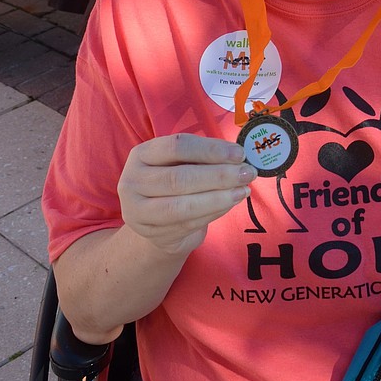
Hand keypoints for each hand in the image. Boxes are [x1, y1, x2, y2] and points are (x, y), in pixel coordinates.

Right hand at [118, 134, 256, 257]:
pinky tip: (231, 203)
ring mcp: (138, 211)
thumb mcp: (179, 162)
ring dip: (219, 198)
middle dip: (219, 176)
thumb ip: (202, 156)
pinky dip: (214, 212)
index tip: (239, 154)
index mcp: (141, 154)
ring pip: (183, 206)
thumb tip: (238, 157)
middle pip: (180, 178)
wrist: (154, 219)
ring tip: (244, 190)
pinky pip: (188, 223)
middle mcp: (132, 182)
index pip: (178, 146)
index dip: (211, 150)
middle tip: (247, 173)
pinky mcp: (152, 233)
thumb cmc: (173, 182)